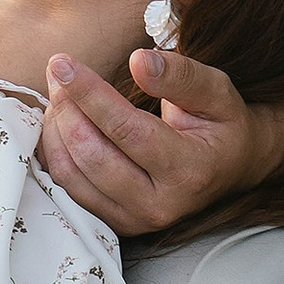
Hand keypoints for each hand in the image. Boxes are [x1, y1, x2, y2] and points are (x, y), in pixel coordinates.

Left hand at [37, 43, 272, 241]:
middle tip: (60, 71)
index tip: (63, 63)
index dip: (90, 95)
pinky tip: (59, 122)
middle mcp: (160, 204)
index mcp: (190, 170)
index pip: (128, 131)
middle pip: (93, 155)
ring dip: (55, 129)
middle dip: (68, 108)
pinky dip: (54, 152)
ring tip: (60, 93)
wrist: (229, 169)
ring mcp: (135, 220)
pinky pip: (67, 188)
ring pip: (72, 174)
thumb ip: (180, 75)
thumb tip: (138, 60)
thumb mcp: (216, 91)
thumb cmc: (222, 124)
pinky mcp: (115, 223)